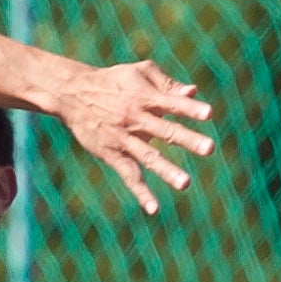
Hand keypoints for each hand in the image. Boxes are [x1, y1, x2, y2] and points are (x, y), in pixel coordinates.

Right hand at [47, 61, 214, 213]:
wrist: (71, 93)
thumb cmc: (112, 81)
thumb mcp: (138, 72)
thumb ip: (167, 83)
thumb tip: (193, 93)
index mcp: (144, 98)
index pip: (171, 104)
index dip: (190, 108)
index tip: (208, 114)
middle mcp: (134, 119)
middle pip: (164, 131)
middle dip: (187, 139)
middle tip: (209, 148)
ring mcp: (122, 139)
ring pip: (147, 156)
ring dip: (166, 170)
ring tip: (185, 183)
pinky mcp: (111, 154)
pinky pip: (127, 174)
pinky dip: (140, 191)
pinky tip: (153, 208)